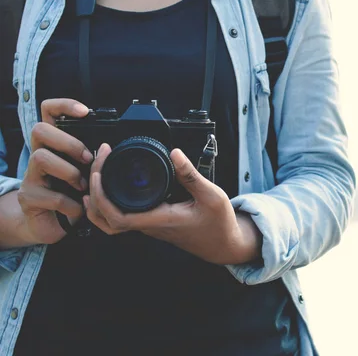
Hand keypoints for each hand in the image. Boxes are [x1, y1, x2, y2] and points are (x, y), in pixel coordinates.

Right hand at [16, 99, 92, 244]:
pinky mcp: (29, 198)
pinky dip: (72, 204)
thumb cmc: (74, 193)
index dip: (63, 106)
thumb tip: (110, 149)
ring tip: (81, 187)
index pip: (49, 113)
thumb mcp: (86, 172)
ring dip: (69, 172)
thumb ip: (93, 158)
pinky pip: (52, 196)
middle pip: (40, 130)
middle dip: (68, 142)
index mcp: (54, 145)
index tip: (84, 111)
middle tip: (87, 159)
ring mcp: (30, 176)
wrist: (55, 225)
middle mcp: (39, 155)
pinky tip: (78, 208)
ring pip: (42, 157)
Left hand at [84, 144, 261, 264]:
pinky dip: (109, 204)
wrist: (224, 244)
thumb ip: (191, 175)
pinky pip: (122, 218)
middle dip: (94, 193)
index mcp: (159, 220)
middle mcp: (149, 226)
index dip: (101, 197)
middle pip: (106, 220)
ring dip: (97, 202)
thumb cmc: (218, 224)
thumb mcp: (211, 195)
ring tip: (97, 175)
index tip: (99, 172)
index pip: (118, 217)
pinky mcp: (152, 223)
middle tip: (98, 164)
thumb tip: (175, 153)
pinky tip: (112, 186)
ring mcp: (149, 226)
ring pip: (110, 222)